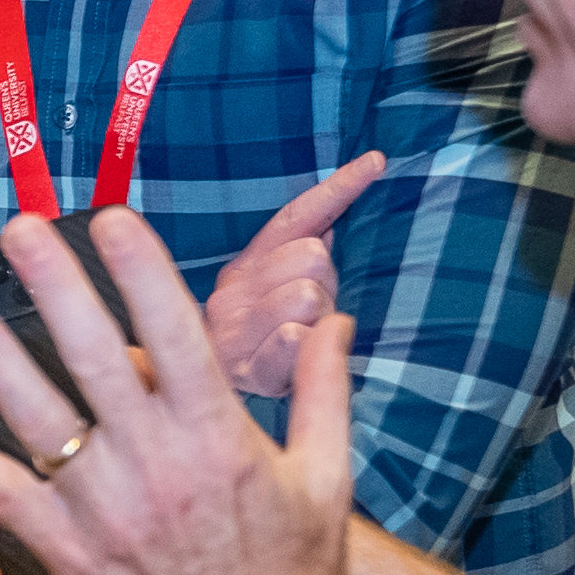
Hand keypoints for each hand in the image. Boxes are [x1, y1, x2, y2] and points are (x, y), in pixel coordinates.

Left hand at [0, 208, 357, 574]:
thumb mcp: (327, 482)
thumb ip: (324, 394)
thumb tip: (334, 319)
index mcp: (220, 439)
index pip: (178, 333)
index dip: (141, 272)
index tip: (113, 220)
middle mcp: (155, 467)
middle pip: (96, 357)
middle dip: (54, 286)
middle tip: (18, 229)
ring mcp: (101, 511)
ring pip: (33, 413)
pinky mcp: (63, 553)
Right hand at [202, 152, 383, 398]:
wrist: (196, 412)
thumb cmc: (252, 353)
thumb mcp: (268, 297)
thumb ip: (292, 256)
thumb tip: (327, 223)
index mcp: (244, 267)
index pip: (296, 217)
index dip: (339, 188)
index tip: (378, 161)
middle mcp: (233, 290)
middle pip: (311, 255)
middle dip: (324, 284)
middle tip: (306, 316)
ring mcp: (236, 328)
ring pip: (306, 295)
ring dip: (316, 321)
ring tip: (297, 344)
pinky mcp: (246, 368)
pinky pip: (292, 337)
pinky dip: (303, 347)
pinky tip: (291, 358)